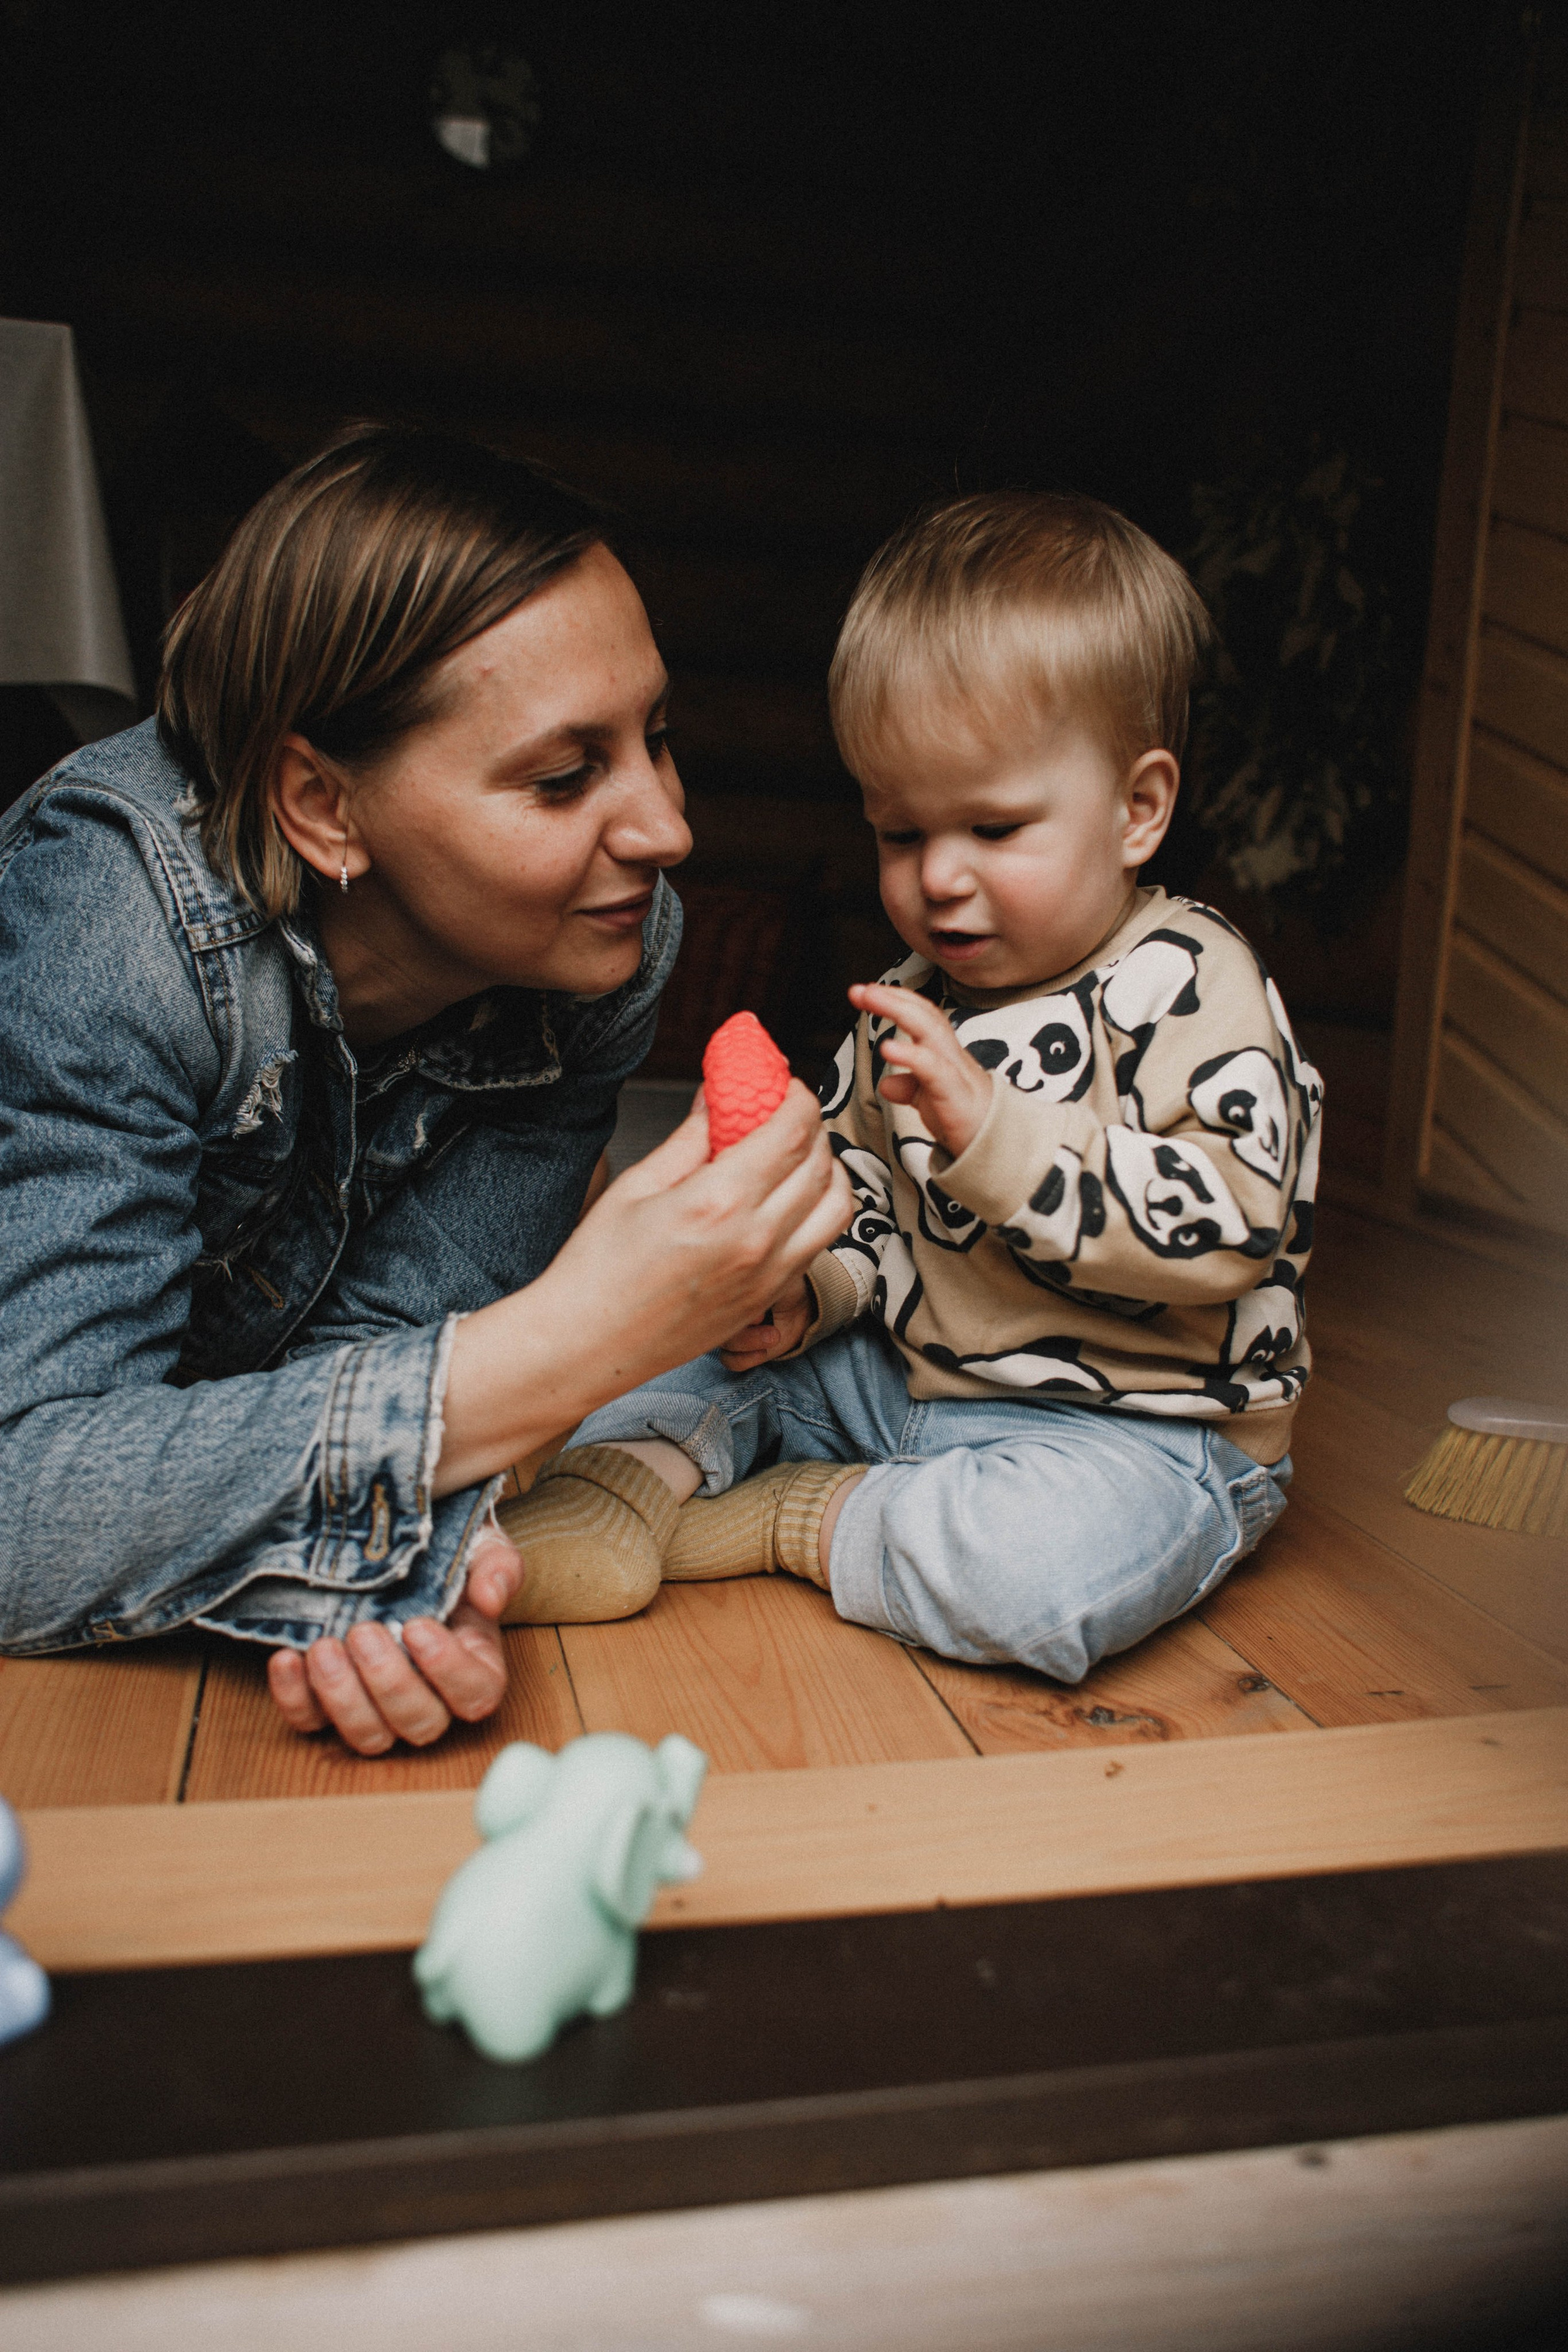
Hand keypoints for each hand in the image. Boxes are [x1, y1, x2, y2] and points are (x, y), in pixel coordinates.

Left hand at [266, 1531, 522, 1753]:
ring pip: (369, 1737)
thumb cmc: (445, 1555)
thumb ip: (498, 1566)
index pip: (476, 1694)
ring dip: (343, 1698)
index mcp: (474, 1664)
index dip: (449, 1671)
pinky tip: (288, 1658)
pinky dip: (295, 1698)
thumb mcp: (481, 1547)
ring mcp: (376, 1707)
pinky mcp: (327, 1705)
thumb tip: (490, 1597)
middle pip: (420, 1724)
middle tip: (363, 1632)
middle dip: (389, 1683)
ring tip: (324, 1648)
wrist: (392, 1549)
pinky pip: (310, 1723)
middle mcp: (428, 1697)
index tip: (417, 1627)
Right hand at [434, 1080, 854, 1493]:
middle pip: (820, 1164)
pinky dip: (817, 1213)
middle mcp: (757, 1240)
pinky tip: (785, 1203)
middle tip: (788, 1114)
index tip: (786, 1086)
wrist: (588, 1345)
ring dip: (827, 1171)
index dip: (798, 1097)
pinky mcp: (768, 1301)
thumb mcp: (638, 1185)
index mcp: (720, 1202)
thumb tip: (719, 1095)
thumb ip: (691, 1137)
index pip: (792, 1132)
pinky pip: (817, 1245)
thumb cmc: (599, 1269)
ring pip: (837, 1207)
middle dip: (812, 1126)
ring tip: (797, 1157)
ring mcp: (769, 1276)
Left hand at [851, 982, 994, 1158]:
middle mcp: (951, 1054)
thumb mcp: (930, 1100)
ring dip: (899, 1010)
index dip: (896, 999)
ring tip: (870, 998)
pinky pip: (935, 1069)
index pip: (923, 1015)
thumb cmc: (963, 1117)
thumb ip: (910, 1087)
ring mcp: (955, 1071)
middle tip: (859, 989)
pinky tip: (888, 1048)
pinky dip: (911, 1056)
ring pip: (931, 1031)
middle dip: (892, 997)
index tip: (864, 991)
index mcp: (943, 1052)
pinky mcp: (956, 1095)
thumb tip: (886, 1083)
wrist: (996, 1145)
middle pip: (925, 1015)